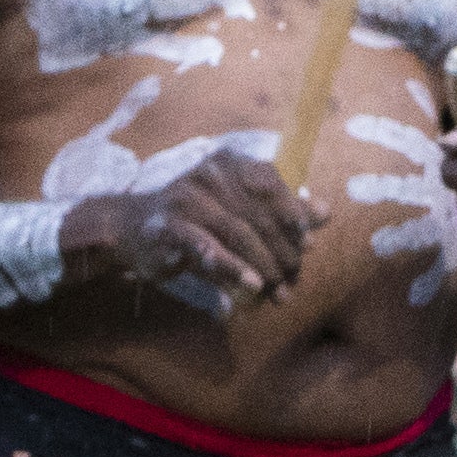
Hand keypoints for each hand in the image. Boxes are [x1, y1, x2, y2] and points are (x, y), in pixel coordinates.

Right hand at [106, 146, 314, 305]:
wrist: (132, 227)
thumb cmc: (195, 218)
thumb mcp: (238, 208)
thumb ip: (281, 209)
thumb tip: (325, 211)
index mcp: (230, 163)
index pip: (271, 183)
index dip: (293, 213)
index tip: (306, 243)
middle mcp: (209, 174)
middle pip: (258, 214)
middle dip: (282, 252)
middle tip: (294, 280)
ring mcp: (187, 198)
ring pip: (238, 233)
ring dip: (264, 267)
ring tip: (279, 293)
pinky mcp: (169, 226)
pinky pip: (206, 247)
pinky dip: (232, 267)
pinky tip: (252, 284)